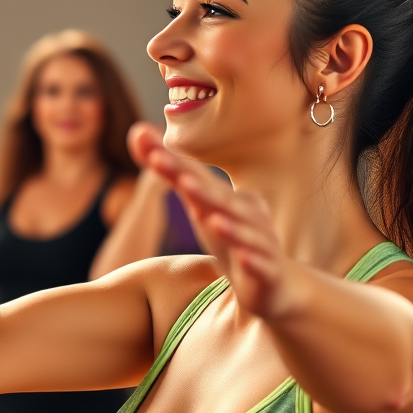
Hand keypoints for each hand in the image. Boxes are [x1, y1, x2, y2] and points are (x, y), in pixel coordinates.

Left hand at [129, 125, 297, 317]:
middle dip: (202, 191)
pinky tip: (242, 258)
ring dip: (229, 226)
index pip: (198, 179)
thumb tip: (138, 132)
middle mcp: (248, 215)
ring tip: (210, 219)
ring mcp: (261, 243)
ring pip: (244, 233)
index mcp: (229, 197)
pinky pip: (260, 265)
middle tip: (182, 181)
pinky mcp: (268, 272)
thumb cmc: (229, 236)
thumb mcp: (197, 205)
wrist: (274, 280)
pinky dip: (251, 261)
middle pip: (222, 202)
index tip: (154, 155)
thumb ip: (171, 173)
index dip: (177, 169)